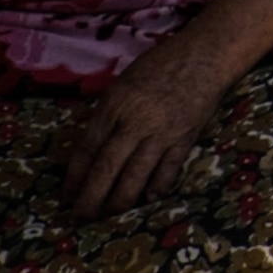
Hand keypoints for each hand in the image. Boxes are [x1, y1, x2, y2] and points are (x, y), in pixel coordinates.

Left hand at [65, 37, 231, 220]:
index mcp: (115, 105)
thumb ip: (108, 117)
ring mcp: (162, 132)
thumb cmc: (160, 66)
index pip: (87, 149)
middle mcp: (136, 121)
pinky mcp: (185, 138)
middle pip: (106, 169)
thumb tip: (91, 154)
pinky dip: (156, 189)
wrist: (206, 55)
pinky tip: (148, 199)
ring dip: (119, 202)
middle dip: (91, 199)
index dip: (74, 178)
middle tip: (81, 217)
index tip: (66, 196)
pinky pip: (168, 172)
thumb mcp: (122, 85)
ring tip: (109, 215)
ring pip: (135, 177)